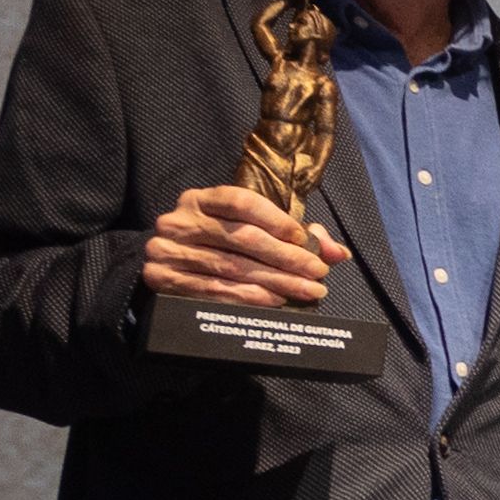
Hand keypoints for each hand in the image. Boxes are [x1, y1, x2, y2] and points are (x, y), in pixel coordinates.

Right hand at [141, 185, 347, 307]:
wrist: (168, 266)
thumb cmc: (221, 245)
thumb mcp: (251, 230)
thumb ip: (295, 236)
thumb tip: (338, 252)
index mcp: (201, 199)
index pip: (241, 202)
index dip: (275, 219)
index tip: (304, 239)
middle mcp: (180, 220)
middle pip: (241, 237)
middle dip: (286, 258)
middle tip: (318, 273)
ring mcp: (167, 250)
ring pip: (231, 267)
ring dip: (275, 281)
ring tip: (306, 291)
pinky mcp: (162, 279)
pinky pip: (213, 290)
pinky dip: (248, 297)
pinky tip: (275, 300)